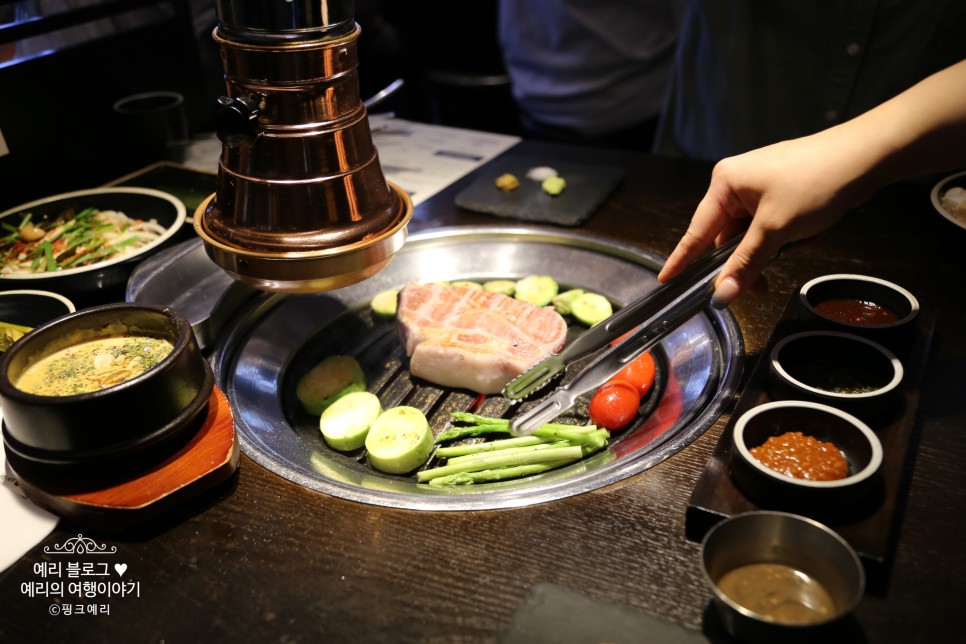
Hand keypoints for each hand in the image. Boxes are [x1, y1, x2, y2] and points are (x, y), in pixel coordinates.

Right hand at [657, 131, 873, 305]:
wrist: (867, 157)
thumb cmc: (815, 183)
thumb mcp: (776, 230)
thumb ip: (746, 264)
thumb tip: (722, 296)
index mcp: (725, 184)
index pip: (696, 231)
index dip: (682, 260)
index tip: (665, 282)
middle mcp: (736, 184)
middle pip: (727, 238)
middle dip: (745, 262)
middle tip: (760, 288)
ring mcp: (760, 188)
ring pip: (752, 235)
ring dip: (771, 250)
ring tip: (797, 247)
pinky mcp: (782, 192)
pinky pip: (771, 226)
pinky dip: (786, 238)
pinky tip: (808, 235)